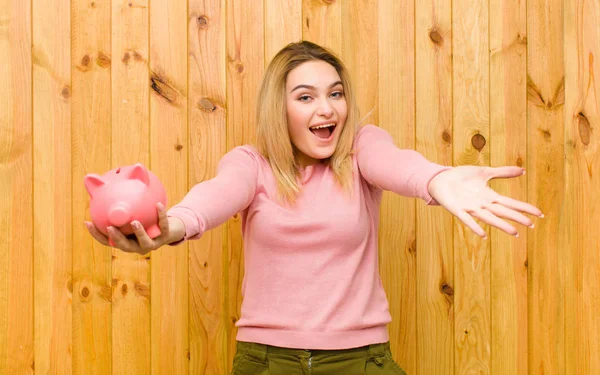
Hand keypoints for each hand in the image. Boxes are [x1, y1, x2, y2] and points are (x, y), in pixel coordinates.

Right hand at [84, 202, 185, 254]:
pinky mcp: (166, 236)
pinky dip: (161, 215)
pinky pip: (163, 225)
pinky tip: (158, 204)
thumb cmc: (145, 219)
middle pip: (125, 246)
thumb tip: (99, 181)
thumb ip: (120, 204)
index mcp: (126, 241)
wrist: (170, 228)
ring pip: (145, 241)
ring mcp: (152, 243)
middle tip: (110, 227)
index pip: (108, 241)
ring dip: (139, 232)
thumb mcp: (132, 211)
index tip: (88, 222)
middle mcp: (137, 246)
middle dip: (117, 238)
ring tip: (134, 222)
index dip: (97, 234)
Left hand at [427, 166, 543, 237]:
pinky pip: (468, 220)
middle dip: (517, 218)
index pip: (511, 203)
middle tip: (531, 225)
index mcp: (489, 196)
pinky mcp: (457, 209)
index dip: (524, 208)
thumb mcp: (485, 172)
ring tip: (514, 232)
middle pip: (503, 212)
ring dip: (501, 225)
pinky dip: (475, 227)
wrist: (441, 179)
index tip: (539, 214)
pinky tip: (483, 234)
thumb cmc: (462, 176)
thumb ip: (503, 172)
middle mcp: (482, 204)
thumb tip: (523, 170)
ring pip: (489, 218)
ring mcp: (470, 207)